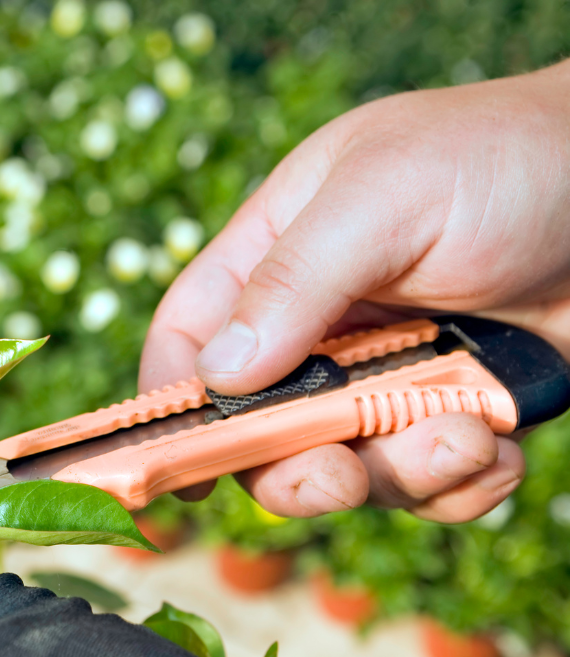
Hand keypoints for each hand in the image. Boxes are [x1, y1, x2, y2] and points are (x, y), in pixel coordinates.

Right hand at [140, 60, 569, 521]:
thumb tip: (218, 376)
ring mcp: (385, 377)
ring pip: (349, 468)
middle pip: (260, 433)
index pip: (189, 340)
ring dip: (402, 476)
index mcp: (273, 260)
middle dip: (295, 471)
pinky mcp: (453, 413)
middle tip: (339, 477)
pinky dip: (462, 486)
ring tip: (467, 437)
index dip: (168, 406)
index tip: (175, 470)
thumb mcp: (383, 198)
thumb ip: (293, 281)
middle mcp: (317, 329)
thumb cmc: (501, 158)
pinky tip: (498, 446)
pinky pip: (430, 484)